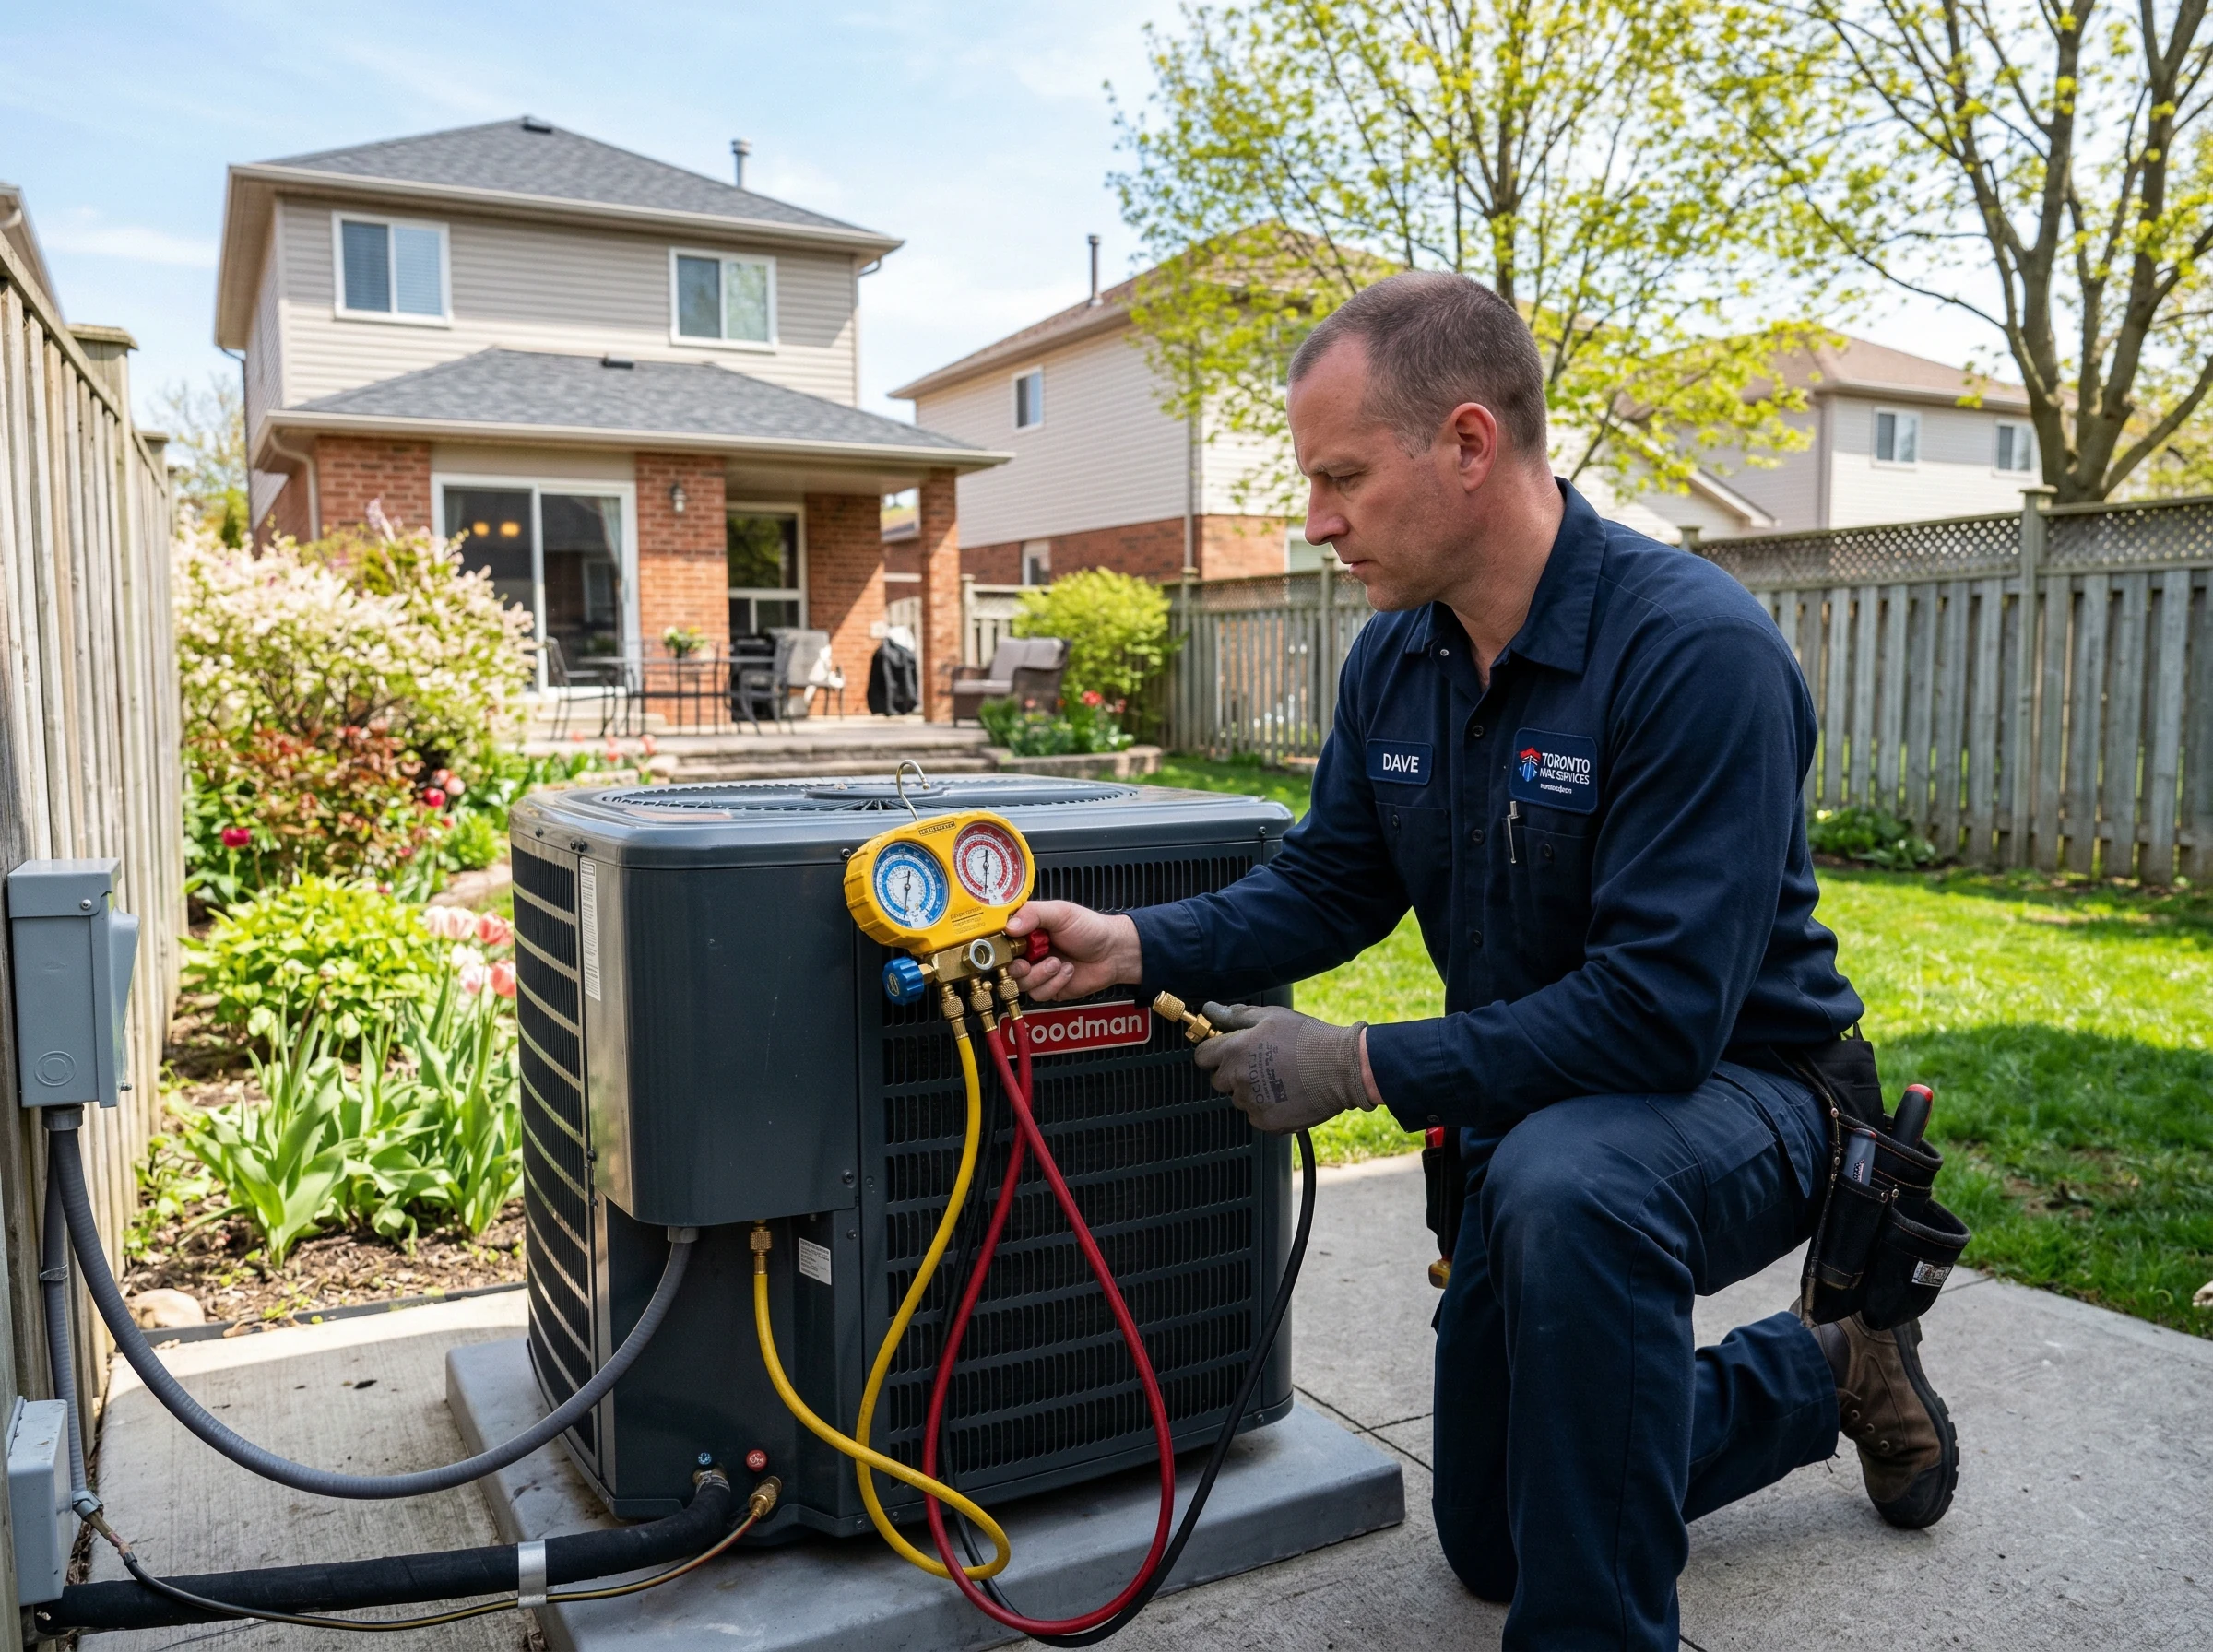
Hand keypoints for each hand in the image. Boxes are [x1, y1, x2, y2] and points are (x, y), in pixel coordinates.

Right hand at [1006, 900, 1141, 1002]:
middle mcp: (1028, 951)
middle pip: (1003, 965)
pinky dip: (1054, 983)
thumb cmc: (1090, 929)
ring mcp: (1036, 970)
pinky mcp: (1047, 988)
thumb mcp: (1061, 913)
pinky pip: (1038, 993)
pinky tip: (1067, 972)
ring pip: (1020, 982)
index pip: (999, 938)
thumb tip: (1009, 926)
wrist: (1113, 953)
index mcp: (1027, 929)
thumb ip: (1034, 914)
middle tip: (1028, 963)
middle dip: (1017, 966)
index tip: (1004, 948)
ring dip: (1041, 974)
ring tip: (1058, 963)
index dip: (997, 946)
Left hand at [1192, 1003, 1376, 1133]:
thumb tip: (1210, 1009)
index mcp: (1234, 1051)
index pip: (1202, 1057)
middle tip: (1260, 1063)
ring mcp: (1251, 1103)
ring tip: (1279, 1077)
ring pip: (1238, 1098)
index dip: (1213, 1052)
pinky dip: (1266, 1107)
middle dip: (1233, 1072)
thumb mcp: (1271, 1016)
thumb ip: (1236, 1015)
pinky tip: (1285, 1093)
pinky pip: (1255, 1115)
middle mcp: (1238, 1079)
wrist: (1341, 1069)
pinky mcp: (1266, 1122)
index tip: (1228, 1051)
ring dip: (1250, 1090)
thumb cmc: (1307, 1038)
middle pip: (1218, 1080)